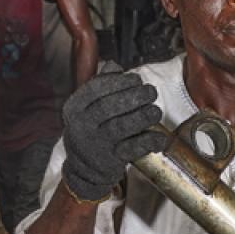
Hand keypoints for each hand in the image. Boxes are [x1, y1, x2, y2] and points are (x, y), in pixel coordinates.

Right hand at [60, 71, 165, 202]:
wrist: (84, 168)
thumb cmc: (92, 129)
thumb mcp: (88, 107)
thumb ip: (100, 85)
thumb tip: (115, 65)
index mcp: (74, 107)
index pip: (96, 89)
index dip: (119, 81)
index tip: (137, 79)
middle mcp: (81, 125)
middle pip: (109, 106)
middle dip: (135, 96)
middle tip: (151, 92)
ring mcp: (96, 144)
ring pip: (121, 127)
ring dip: (144, 116)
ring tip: (156, 111)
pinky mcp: (111, 161)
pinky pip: (132, 149)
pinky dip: (149, 142)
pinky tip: (161, 137)